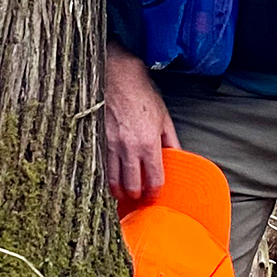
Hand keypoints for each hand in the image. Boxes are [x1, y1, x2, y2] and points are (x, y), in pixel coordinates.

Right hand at [104, 41, 180, 198]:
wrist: (118, 77)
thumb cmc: (143, 94)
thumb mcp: (164, 117)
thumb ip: (170, 141)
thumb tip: (177, 157)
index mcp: (149, 143)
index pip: (154, 179)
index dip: (155, 192)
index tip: (155, 196)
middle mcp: (130, 148)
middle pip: (132, 185)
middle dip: (137, 196)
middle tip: (139, 199)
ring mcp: (112, 146)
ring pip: (114, 180)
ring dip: (120, 191)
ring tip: (124, 195)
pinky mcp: (99, 140)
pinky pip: (102, 167)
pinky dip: (107, 177)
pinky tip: (111, 180)